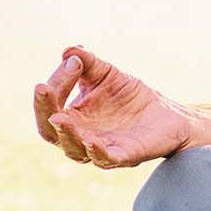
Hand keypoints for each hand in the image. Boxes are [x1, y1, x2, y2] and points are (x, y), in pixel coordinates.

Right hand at [30, 45, 192, 169]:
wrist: (167, 113)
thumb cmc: (129, 96)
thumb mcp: (106, 73)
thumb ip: (87, 62)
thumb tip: (69, 51)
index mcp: (72, 118)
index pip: (49, 107)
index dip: (52, 87)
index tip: (70, 62)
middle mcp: (80, 137)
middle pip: (51, 132)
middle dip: (44, 110)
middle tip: (43, 89)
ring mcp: (101, 149)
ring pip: (75, 149)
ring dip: (67, 133)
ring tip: (59, 118)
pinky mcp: (125, 156)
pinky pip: (106, 159)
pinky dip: (96, 151)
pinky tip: (90, 140)